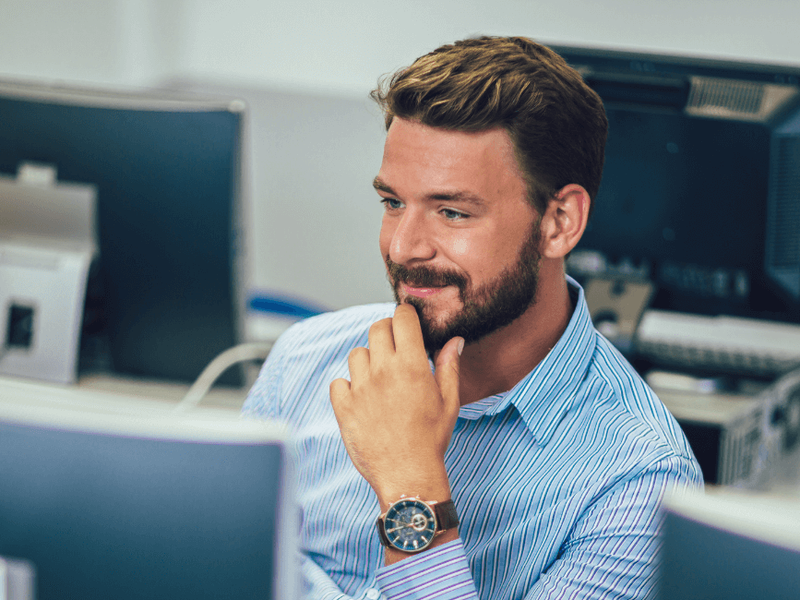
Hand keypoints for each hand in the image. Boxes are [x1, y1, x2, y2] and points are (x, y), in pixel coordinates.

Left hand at [329, 303, 462, 509]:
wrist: (408, 475)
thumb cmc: (432, 439)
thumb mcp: (449, 401)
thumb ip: (449, 366)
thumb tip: (454, 340)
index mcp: (411, 364)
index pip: (401, 317)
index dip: (405, 317)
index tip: (408, 325)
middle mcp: (383, 370)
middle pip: (377, 328)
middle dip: (387, 333)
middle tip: (395, 350)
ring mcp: (360, 388)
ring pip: (357, 353)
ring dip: (368, 360)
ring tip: (380, 379)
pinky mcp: (343, 407)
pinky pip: (338, 382)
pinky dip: (348, 386)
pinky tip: (362, 398)